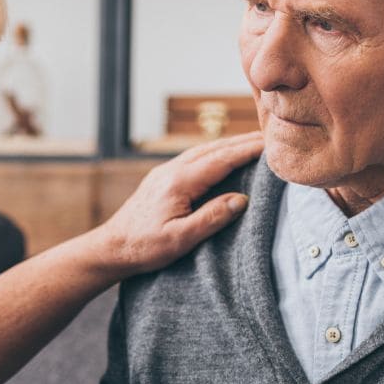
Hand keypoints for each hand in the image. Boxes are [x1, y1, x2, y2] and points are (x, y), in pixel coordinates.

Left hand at [96, 132, 262, 276]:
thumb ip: (212, 218)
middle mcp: (172, 170)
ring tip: (254, 143)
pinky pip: (195, 157)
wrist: (111, 247)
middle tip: (272, 137)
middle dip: (244, 141)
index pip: (222, 159)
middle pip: (215, 148)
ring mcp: (165, 171)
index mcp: (179, 181)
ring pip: (204, 150)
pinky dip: (216, 152)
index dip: (248, 150)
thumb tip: (242, 200)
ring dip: (230, 144)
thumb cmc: (144, 247)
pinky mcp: (162, 178)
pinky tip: (224, 156)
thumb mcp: (181, 239)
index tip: (272, 144)